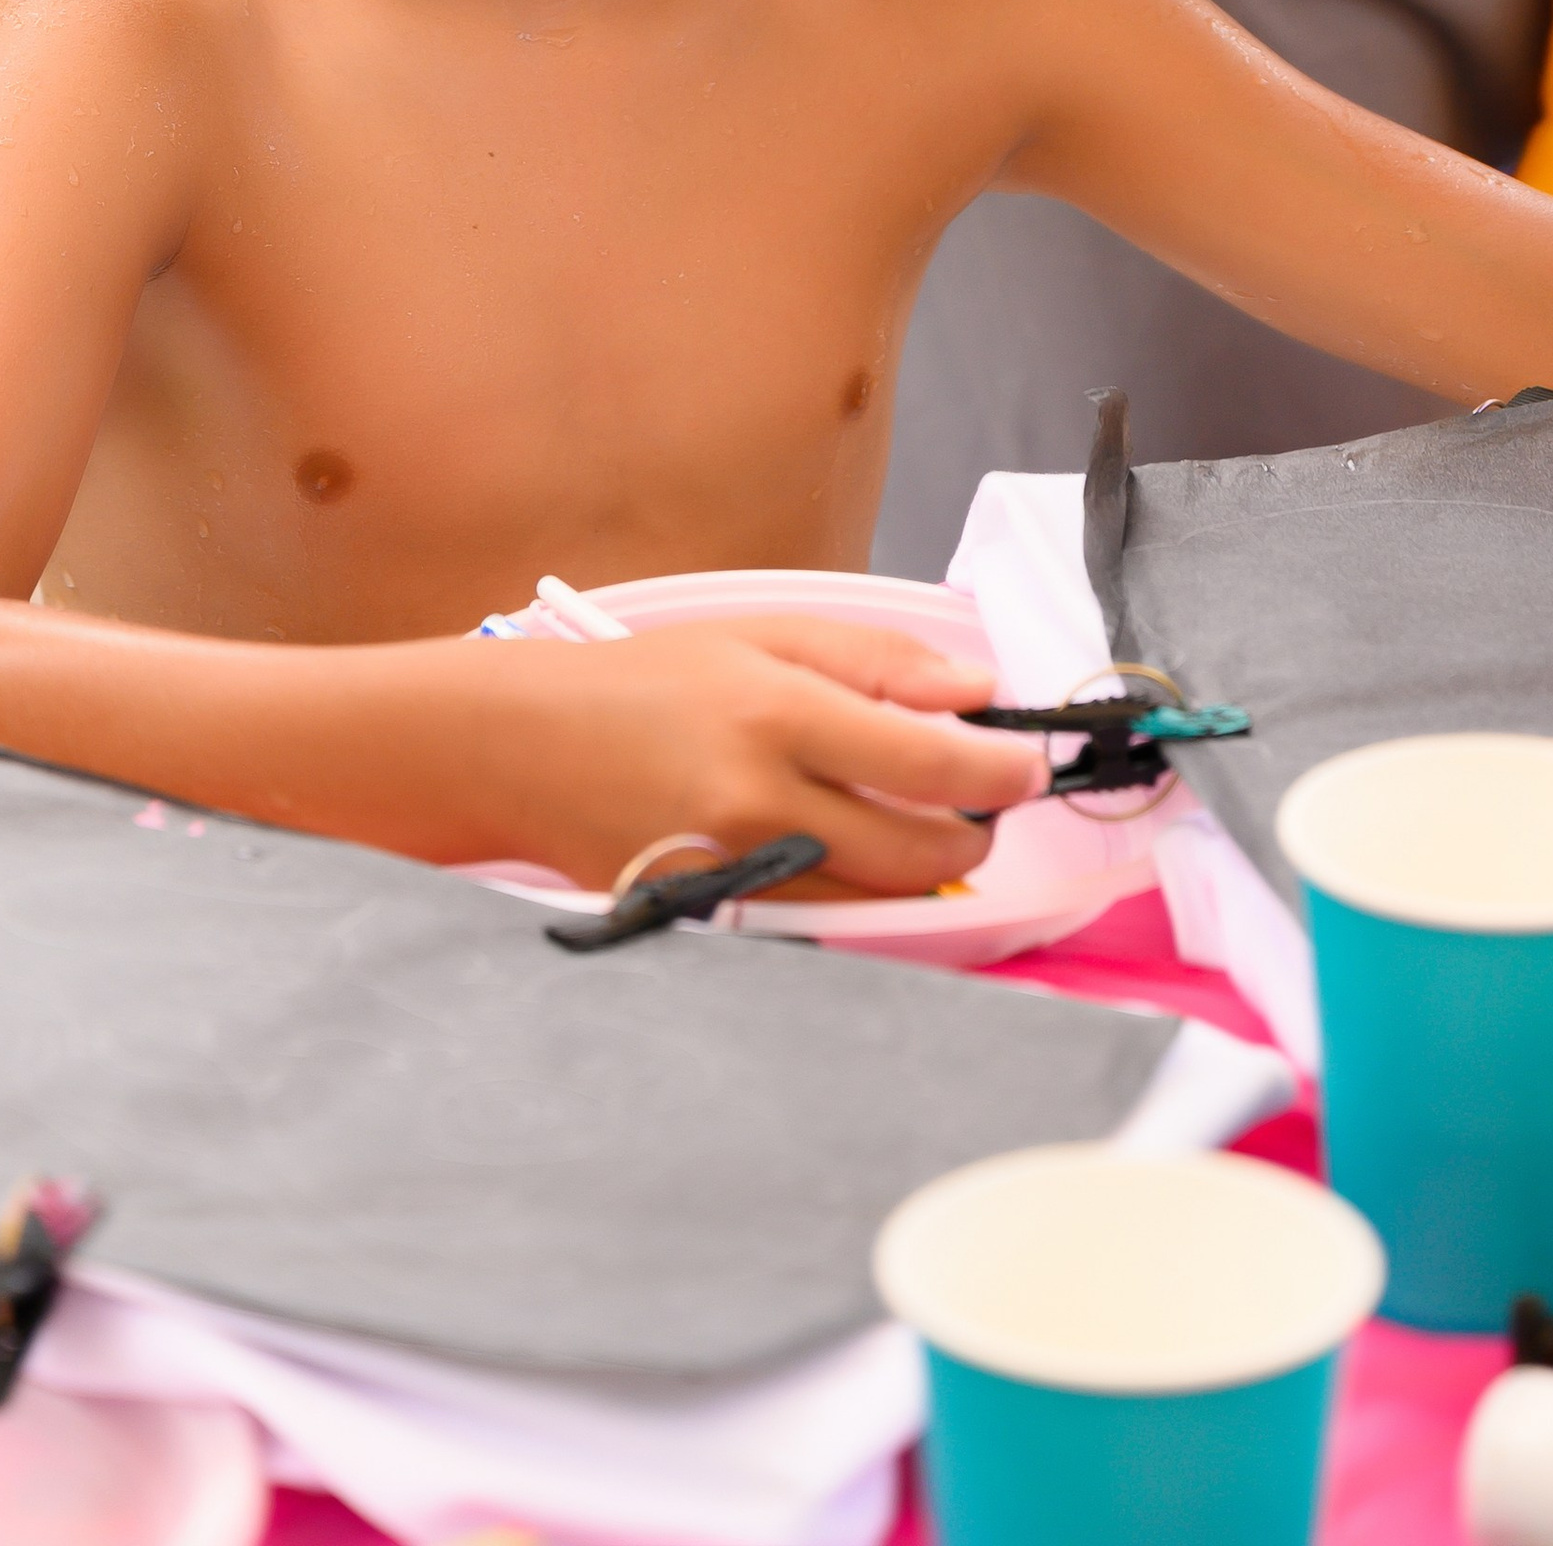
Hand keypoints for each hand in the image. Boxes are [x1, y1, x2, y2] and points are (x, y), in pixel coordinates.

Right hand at [459, 614, 1047, 898]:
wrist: (526, 748)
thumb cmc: (650, 680)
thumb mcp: (761, 635)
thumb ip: (875, 660)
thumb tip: (976, 688)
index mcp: (778, 713)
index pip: (927, 763)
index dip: (996, 772)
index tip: (1026, 767)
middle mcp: (761, 800)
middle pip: (917, 852)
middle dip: (969, 834)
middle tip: (975, 803)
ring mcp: (737, 870)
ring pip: (876, 897)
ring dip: (918, 869)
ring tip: (912, 822)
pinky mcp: (715, 916)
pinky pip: (818, 918)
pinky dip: (849, 891)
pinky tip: (838, 850)